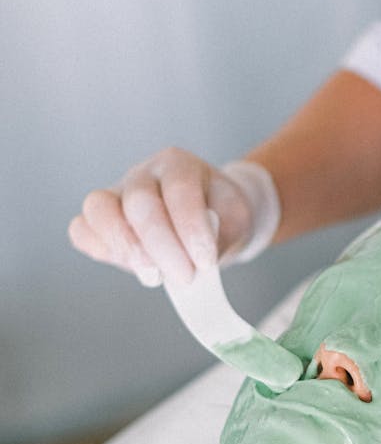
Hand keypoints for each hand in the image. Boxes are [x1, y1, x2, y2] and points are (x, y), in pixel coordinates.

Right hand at [68, 147, 279, 285]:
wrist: (210, 219)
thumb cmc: (220, 217)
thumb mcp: (235, 220)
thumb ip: (221, 232)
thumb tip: (196, 255)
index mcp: (179, 165)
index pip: (179, 190)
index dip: (190, 228)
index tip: (205, 262)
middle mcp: (143, 174)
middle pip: (139, 202)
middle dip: (162, 246)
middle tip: (185, 277)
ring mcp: (116, 194)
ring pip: (99, 208)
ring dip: (126, 248)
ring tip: (154, 276)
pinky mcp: (100, 221)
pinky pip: (82, 230)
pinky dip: (101, 250)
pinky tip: (135, 269)